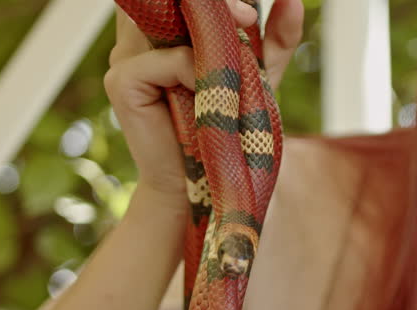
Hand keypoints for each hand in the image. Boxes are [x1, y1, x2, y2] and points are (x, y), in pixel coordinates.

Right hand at [103, 0, 303, 202]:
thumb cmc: (228, 131)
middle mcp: (138, 38)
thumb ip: (275, 39)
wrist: (207, 184)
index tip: (249, 13)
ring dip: (209, 33)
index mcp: (164, 31)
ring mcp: (126, 58)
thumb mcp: (259, 78)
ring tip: (235, 61)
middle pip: (167, 0)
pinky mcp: (122, 83)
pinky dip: (196, 72)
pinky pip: (167, 60)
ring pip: (165, 18)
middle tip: (248, 19)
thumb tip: (294, 0)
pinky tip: (208, 97)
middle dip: (213, 4)